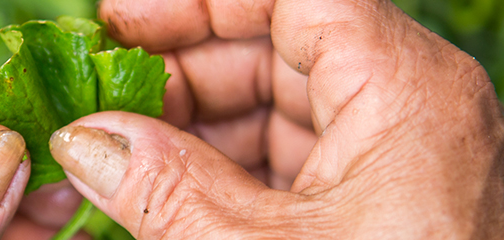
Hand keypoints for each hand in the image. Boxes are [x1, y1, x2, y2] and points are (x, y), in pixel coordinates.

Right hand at [43, 0, 503, 237]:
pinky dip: (235, 175)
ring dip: (200, 130)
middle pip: (282, 46)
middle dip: (184, 73)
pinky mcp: (394, 209)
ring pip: (285, 108)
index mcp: (405, 90)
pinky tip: (173, 199)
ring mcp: (407, 161)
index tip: (121, 21)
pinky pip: (304, 163)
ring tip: (123, 161)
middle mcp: (415, 108)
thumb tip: (88, 142)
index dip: (198, 2)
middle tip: (104, 103)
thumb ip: (166, 193)